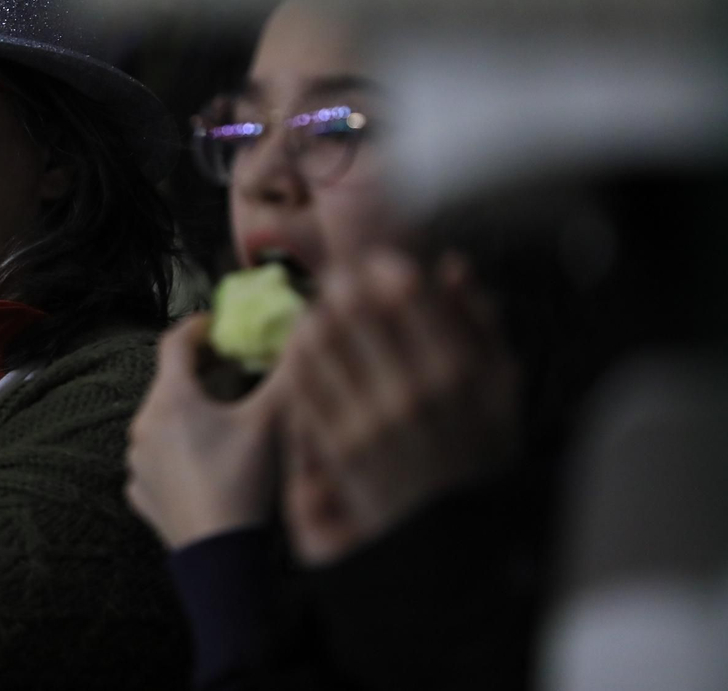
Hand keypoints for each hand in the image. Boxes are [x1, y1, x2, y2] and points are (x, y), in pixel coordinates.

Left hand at [126, 314, 285, 548]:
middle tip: (230, 367)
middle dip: (200, 371)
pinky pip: (157, 459)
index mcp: (169, 400)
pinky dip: (179, 452)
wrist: (219, 555)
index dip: (198, 328)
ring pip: (161, 422)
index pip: (174, 343)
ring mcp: (137, 462)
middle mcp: (143, 425)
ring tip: (222, 418)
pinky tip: (205, 461)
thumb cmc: (241, 482)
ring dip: (188, 413)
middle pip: (168, 383)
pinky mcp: (141, 492)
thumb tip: (304, 334)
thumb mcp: (269, 422)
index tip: (218, 325)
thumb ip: (287, 373)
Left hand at [279, 250, 518, 564]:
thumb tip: (452, 267)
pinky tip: (307, 351)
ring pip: (317, 338)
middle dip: (340, 285)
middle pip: (352, 307)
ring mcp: (368, 419)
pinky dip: (299, 357)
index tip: (375, 266)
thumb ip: (480, 324)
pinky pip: (302, 382)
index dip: (380, 266)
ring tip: (321, 313)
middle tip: (338, 282)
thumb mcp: (502, 390)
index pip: (405, 291)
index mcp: (457, 371)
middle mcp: (410, 391)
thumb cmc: (479, 455)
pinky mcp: (336, 445)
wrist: (452, 535)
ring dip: (314, 316)